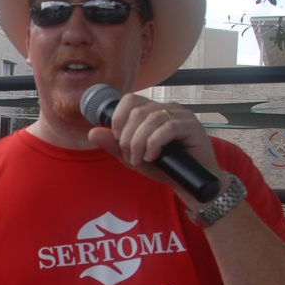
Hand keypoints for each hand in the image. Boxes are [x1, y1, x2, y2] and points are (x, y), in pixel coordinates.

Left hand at [86, 95, 220, 206]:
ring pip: (151, 119)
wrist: (190, 184)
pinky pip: (167, 127)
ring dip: (139, 142)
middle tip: (130, 156)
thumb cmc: (164, 168)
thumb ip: (114, 145)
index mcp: (152, 111)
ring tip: (140, 159)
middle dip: (127, 137)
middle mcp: (167, 108)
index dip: (118, 118)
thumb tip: (93, 132)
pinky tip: (153, 156)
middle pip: (137, 111)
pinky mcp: (192, 126)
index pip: (130, 99)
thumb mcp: (133, 157)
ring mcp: (181, 115)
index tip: (116, 138)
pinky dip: (154, 143)